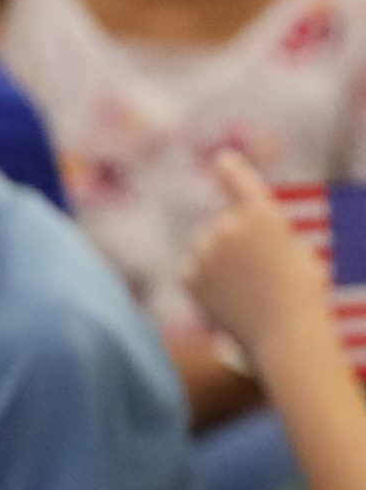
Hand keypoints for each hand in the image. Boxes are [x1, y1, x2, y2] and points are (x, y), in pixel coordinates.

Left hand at [185, 150, 342, 370]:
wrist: (283, 330)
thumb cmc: (301, 291)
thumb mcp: (294, 248)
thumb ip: (265, 233)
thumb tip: (244, 235)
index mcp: (261, 214)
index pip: (241, 183)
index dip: (231, 170)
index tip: (221, 159)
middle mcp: (227, 227)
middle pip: (222, 225)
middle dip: (233, 241)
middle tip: (257, 270)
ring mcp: (204, 251)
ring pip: (205, 248)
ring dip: (216, 260)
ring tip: (243, 287)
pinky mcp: (188, 276)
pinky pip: (191, 270)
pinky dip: (201, 280)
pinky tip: (225, 296)